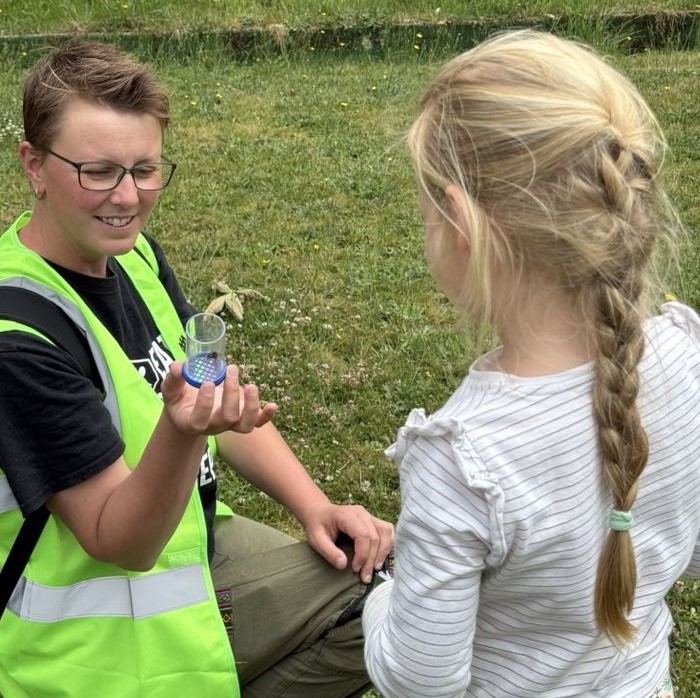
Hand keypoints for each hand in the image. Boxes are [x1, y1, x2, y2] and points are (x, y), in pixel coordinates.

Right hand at [161, 362, 276, 435]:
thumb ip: (173, 379)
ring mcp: (230, 424)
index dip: (206, 404)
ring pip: (245, 425)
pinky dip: (266, 416)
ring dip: (251, 405)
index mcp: (193, 422)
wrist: (191, 410)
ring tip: (250, 385)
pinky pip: (257, 423)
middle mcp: (214, 427)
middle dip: (231, 393)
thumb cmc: (180, 398)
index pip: (200, 420)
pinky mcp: (242, 419)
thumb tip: (178, 366)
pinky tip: (273, 405)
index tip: (208, 382)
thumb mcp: (172, 389)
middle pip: (227, 418)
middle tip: (231, 369)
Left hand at [301, 502, 394, 583]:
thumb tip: (344, 565)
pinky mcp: (373, 521)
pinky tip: (381, 559)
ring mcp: (369, 516)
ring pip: (386, 532)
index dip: (362, 554)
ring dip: (384, 552)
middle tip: (365, 577)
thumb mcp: (316, 539)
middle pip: (376, 536)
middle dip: (372, 559)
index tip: (355, 569)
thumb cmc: (317, 526)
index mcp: (347, 515)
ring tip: (375, 568)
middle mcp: (362, 513)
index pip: (363, 535)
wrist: (319, 513)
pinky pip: (387, 531)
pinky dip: (388, 545)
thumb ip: (328, 551)